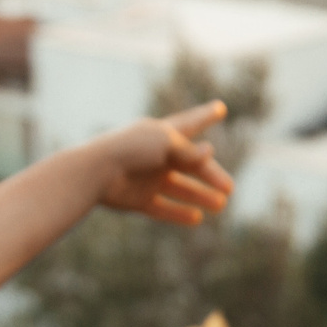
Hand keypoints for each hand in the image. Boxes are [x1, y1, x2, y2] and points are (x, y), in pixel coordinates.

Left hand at [85, 102, 235, 226]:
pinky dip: (179, 213)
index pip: (190, 123)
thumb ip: (189, 152)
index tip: (220, 108)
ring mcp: (147, 178)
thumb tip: (210, 152)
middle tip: (230, 187)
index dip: (206, 115)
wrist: (96, 172)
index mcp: (162, 134)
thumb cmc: (131, 150)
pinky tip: (196, 219)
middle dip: (210, 175)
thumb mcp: (166, 144)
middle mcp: (156, 156)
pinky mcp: (138, 199)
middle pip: (190, 165)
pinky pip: (163, 207)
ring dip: (200, 195)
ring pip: (180, 188)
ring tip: (220, 204)